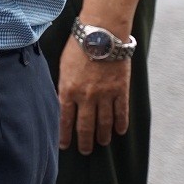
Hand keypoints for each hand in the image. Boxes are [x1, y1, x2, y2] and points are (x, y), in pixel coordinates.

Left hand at [57, 38, 129, 153]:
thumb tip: (62, 100)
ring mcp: (105, 95)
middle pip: (85, 126)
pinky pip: (121, 112)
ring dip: (103, 135)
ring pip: (104, 123)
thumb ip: (64, 85)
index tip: (64, 146)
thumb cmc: (78, 45)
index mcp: (68, 90)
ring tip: (102, 143)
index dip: (64, 135)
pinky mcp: (121, 90)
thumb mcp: (62, 65)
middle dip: (84, 141)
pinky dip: (121, 124)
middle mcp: (86, 96)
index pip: (64, 119)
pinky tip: (119, 132)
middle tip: (85, 151)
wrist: (101, 33)